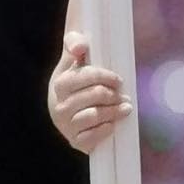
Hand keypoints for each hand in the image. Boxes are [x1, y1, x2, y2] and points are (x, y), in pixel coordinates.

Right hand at [48, 32, 130, 152]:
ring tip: (125, 108)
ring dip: (114, 111)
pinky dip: (105, 130)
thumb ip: (74, 43)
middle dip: (113, 95)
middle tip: (124, 96)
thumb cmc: (75, 83)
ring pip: (94, 116)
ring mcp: (65, 125)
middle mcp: (59, 105)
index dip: (105, 77)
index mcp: (60, 83)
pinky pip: (91, 137)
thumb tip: (81, 45)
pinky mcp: (74, 141)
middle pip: (94, 95)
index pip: (85, 76)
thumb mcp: (72, 60)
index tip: (118, 80)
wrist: (66, 113)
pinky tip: (113, 124)